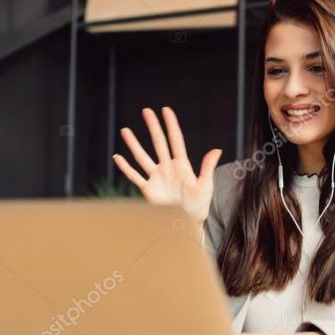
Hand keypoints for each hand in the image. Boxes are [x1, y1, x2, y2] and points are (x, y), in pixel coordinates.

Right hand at [112, 107, 222, 224]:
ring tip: (125, 130)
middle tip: (146, 111)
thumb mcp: (206, 185)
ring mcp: (156, 178)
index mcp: (182, 166)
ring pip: (142, 157)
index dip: (171, 125)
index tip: (166, 110)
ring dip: (134, 144)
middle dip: (153, 127)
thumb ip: (207, 167)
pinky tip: (117, 157)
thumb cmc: (199, 206)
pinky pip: (134, 176)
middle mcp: (167, 168)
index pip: (175, 140)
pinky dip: (125, 168)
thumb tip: (217, 150)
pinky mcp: (148, 190)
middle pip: (158, 143)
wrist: (187, 224)